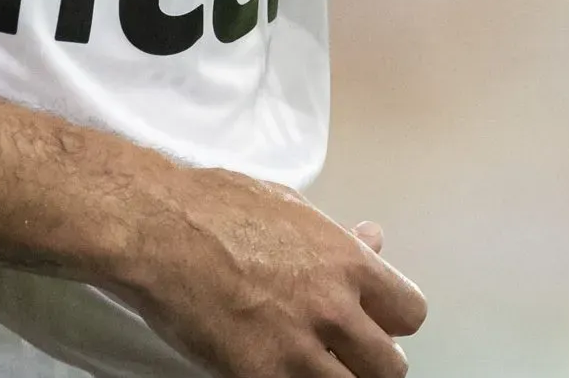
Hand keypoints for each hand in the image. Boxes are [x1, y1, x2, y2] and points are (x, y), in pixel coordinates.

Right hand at [111, 166, 426, 377]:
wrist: (157, 228)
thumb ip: (336, 238)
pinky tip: (274, 370)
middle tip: (341, 355)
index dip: (390, 322)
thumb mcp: (291, 207)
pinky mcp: (261, 376)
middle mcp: (334, 308)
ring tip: (309, 367)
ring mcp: (299, 348)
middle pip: (390, 365)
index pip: (411, 313)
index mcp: (347, 262)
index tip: (372, 323)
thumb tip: (371, 240)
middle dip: (368, 361)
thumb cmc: (214, 207)